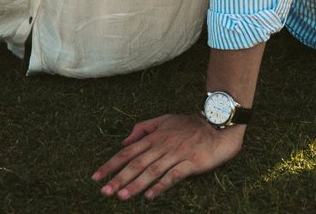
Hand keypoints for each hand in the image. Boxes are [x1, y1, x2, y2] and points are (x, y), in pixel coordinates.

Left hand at [93, 114, 244, 199]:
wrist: (218, 124)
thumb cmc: (191, 124)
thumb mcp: (166, 119)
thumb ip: (144, 128)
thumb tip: (124, 141)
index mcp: (155, 136)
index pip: (128, 151)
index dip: (111, 164)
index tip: (96, 177)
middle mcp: (163, 144)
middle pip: (137, 163)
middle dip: (119, 178)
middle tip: (104, 192)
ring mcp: (177, 154)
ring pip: (152, 171)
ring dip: (136, 184)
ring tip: (122, 196)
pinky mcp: (190, 162)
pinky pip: (173, 176)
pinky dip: (161, 186)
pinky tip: (150, 196)